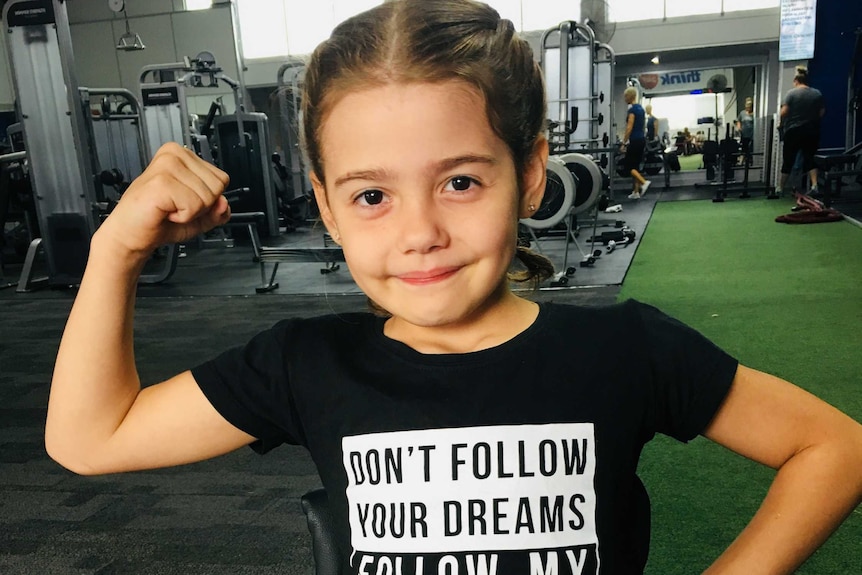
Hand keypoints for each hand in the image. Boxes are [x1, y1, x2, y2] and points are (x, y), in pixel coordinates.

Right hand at [98, 143, 230, 255]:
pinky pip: (194, 206)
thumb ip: (218, 210)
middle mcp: (175, 155)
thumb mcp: (199, 216)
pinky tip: (165, 211)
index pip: (222, 178)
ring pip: (207, 197)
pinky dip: (182, 217)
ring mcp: (167, 166)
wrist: (132, 234)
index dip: (208, 199)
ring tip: (169, 208)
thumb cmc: (159, 220)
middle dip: (201, 206)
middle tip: (176, 206)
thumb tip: (224, 203)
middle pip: (217, 187)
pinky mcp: (162, 182)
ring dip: (190, 212)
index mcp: (183, 155)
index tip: (184, 200)